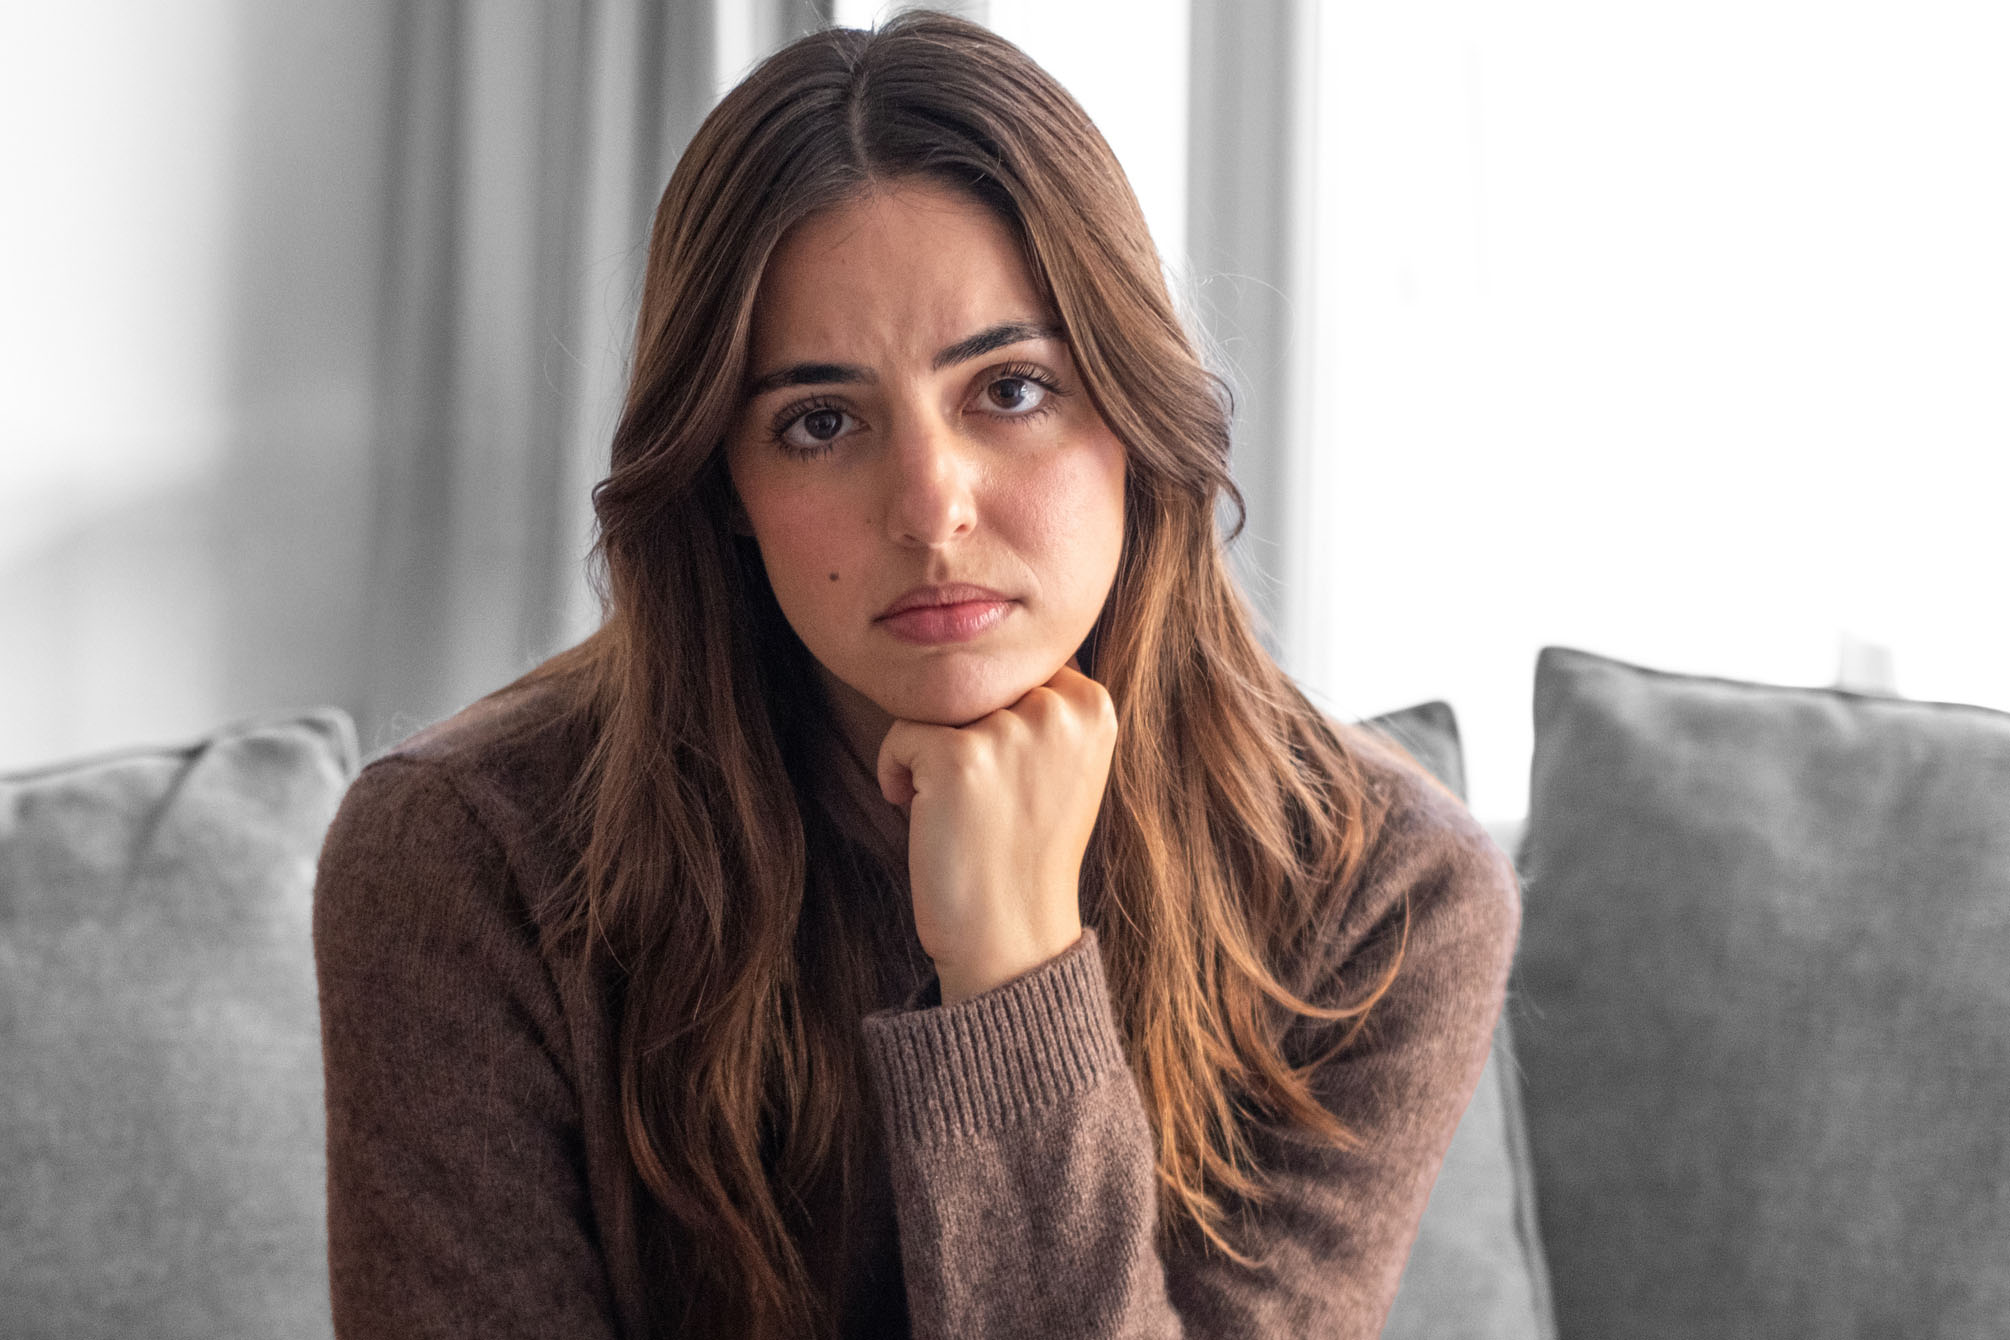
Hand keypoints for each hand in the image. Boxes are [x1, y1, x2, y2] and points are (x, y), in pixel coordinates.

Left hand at [876, 656, 1116, 1004]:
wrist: (1011, 935)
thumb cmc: (1025, 851)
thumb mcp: (1062, 766)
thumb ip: (1041, 707)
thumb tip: (982, 644)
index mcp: (1094, 706)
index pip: (1016, 669)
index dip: (995, 720)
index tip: (1004, 780)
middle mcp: (1060, 709)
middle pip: (974, 682)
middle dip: (961, 732)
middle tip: (978, 798)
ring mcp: (1011, 730)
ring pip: (934, 705)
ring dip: (927, 754)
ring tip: (955, 808)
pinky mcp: (958, 755)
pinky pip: (900, 734)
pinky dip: (895, 774)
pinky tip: (922, 814)